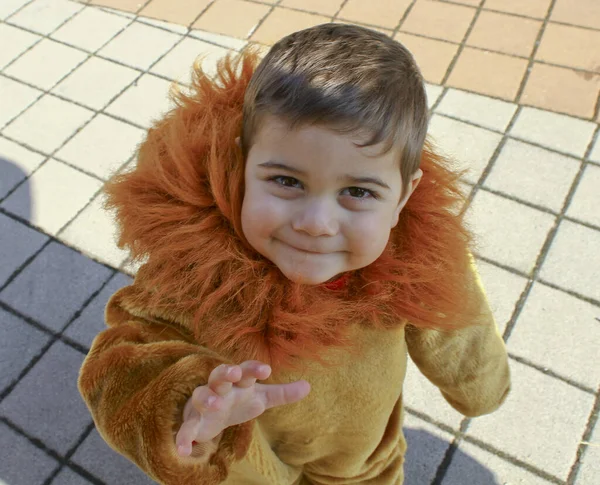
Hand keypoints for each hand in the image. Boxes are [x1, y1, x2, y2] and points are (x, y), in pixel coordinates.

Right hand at [175, 361, 309, 456]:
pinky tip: (183, 450)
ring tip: (216, 404)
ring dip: (207, 398)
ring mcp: (204, 404)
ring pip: (201, 395)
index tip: (267, 370)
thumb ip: (283, 393)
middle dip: (226, 373)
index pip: (246, 370)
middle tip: (233, 373)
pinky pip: (186, 429)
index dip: (254, 369)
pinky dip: (184, 438)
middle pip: (219, 375)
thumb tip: (308, 386)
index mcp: (238, 382)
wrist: (210, 415)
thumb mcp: (261, 398)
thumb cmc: (239, 400)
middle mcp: (220, 389)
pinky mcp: (193, 423)